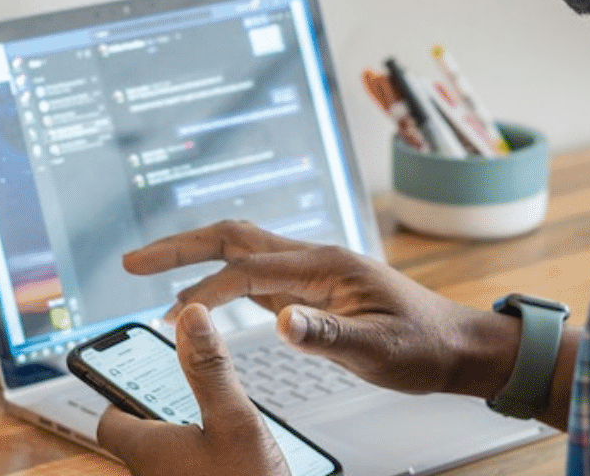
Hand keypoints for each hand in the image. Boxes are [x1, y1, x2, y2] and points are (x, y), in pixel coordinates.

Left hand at [97, 303, 290, 475]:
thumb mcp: (235, 420)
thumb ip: (211, 370)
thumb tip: (191, 319)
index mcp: (147, 451)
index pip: (108, 421)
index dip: (118, 396)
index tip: (134, 374)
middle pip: (137, 439)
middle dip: (157, 414)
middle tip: (181, 392)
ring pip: (165, 459)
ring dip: (182, 439)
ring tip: (212, 421)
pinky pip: (188, 472)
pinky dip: (202, 460)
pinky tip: (232, 457)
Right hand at [123, 220, 519, 398]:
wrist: (457, 347)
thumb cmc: (425, 347)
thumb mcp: (379, 350)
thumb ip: (329, 336)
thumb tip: (281, 324)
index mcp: (325, 266)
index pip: (246, 267)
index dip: (200, 282)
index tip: (161, 298)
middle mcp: (314, 260)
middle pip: (233, 238)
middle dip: (179, 247)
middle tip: (132, 262)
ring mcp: (311, 274)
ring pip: (242, 251)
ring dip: (195, 258)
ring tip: (151, 272)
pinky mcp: (312, 292)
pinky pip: (256, 275)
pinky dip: (220, 278)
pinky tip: (203, 295)